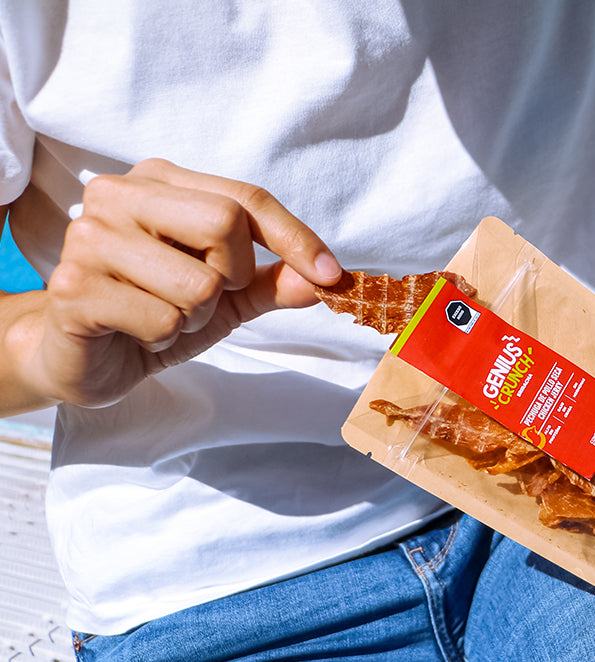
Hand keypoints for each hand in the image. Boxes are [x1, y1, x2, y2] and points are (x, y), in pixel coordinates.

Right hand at [29, 158, 341, 407]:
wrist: (80, 357)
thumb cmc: (152, 315)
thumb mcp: (226, 298)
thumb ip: (272, 283)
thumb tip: (326, 278)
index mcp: (159, 183)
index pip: (245, 199)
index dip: (296, 238)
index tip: (332, 276)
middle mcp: (119, 195)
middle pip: (225, 224)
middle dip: (232, 279)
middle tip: (201, 298)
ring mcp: (90, 238)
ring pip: (199, 284)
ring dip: (196, 318)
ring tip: (162, 318)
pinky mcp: (74, 288)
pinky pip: (165, 320)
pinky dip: (164, 340)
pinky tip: (136, 332)